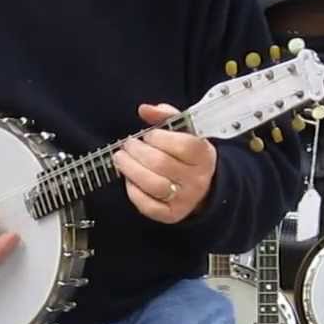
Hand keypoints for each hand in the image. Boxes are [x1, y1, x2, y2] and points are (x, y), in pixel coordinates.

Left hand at [113, 103, 217, 223]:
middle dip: (138, 152)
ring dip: (131, 169)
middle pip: (162, 164)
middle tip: (127, 146)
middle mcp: (197, 179)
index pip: (183, 145)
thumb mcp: (184, 132)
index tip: (147, 135)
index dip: (159, 138)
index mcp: (203, 156)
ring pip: (154, 185)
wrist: (203, 187)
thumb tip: (144, 109)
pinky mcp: (171, 214)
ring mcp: (185, 199)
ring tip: (121, 159)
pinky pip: (148, 206)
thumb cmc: (188, 155)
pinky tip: (129, 179)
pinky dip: (133, 191)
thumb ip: (166, 117)